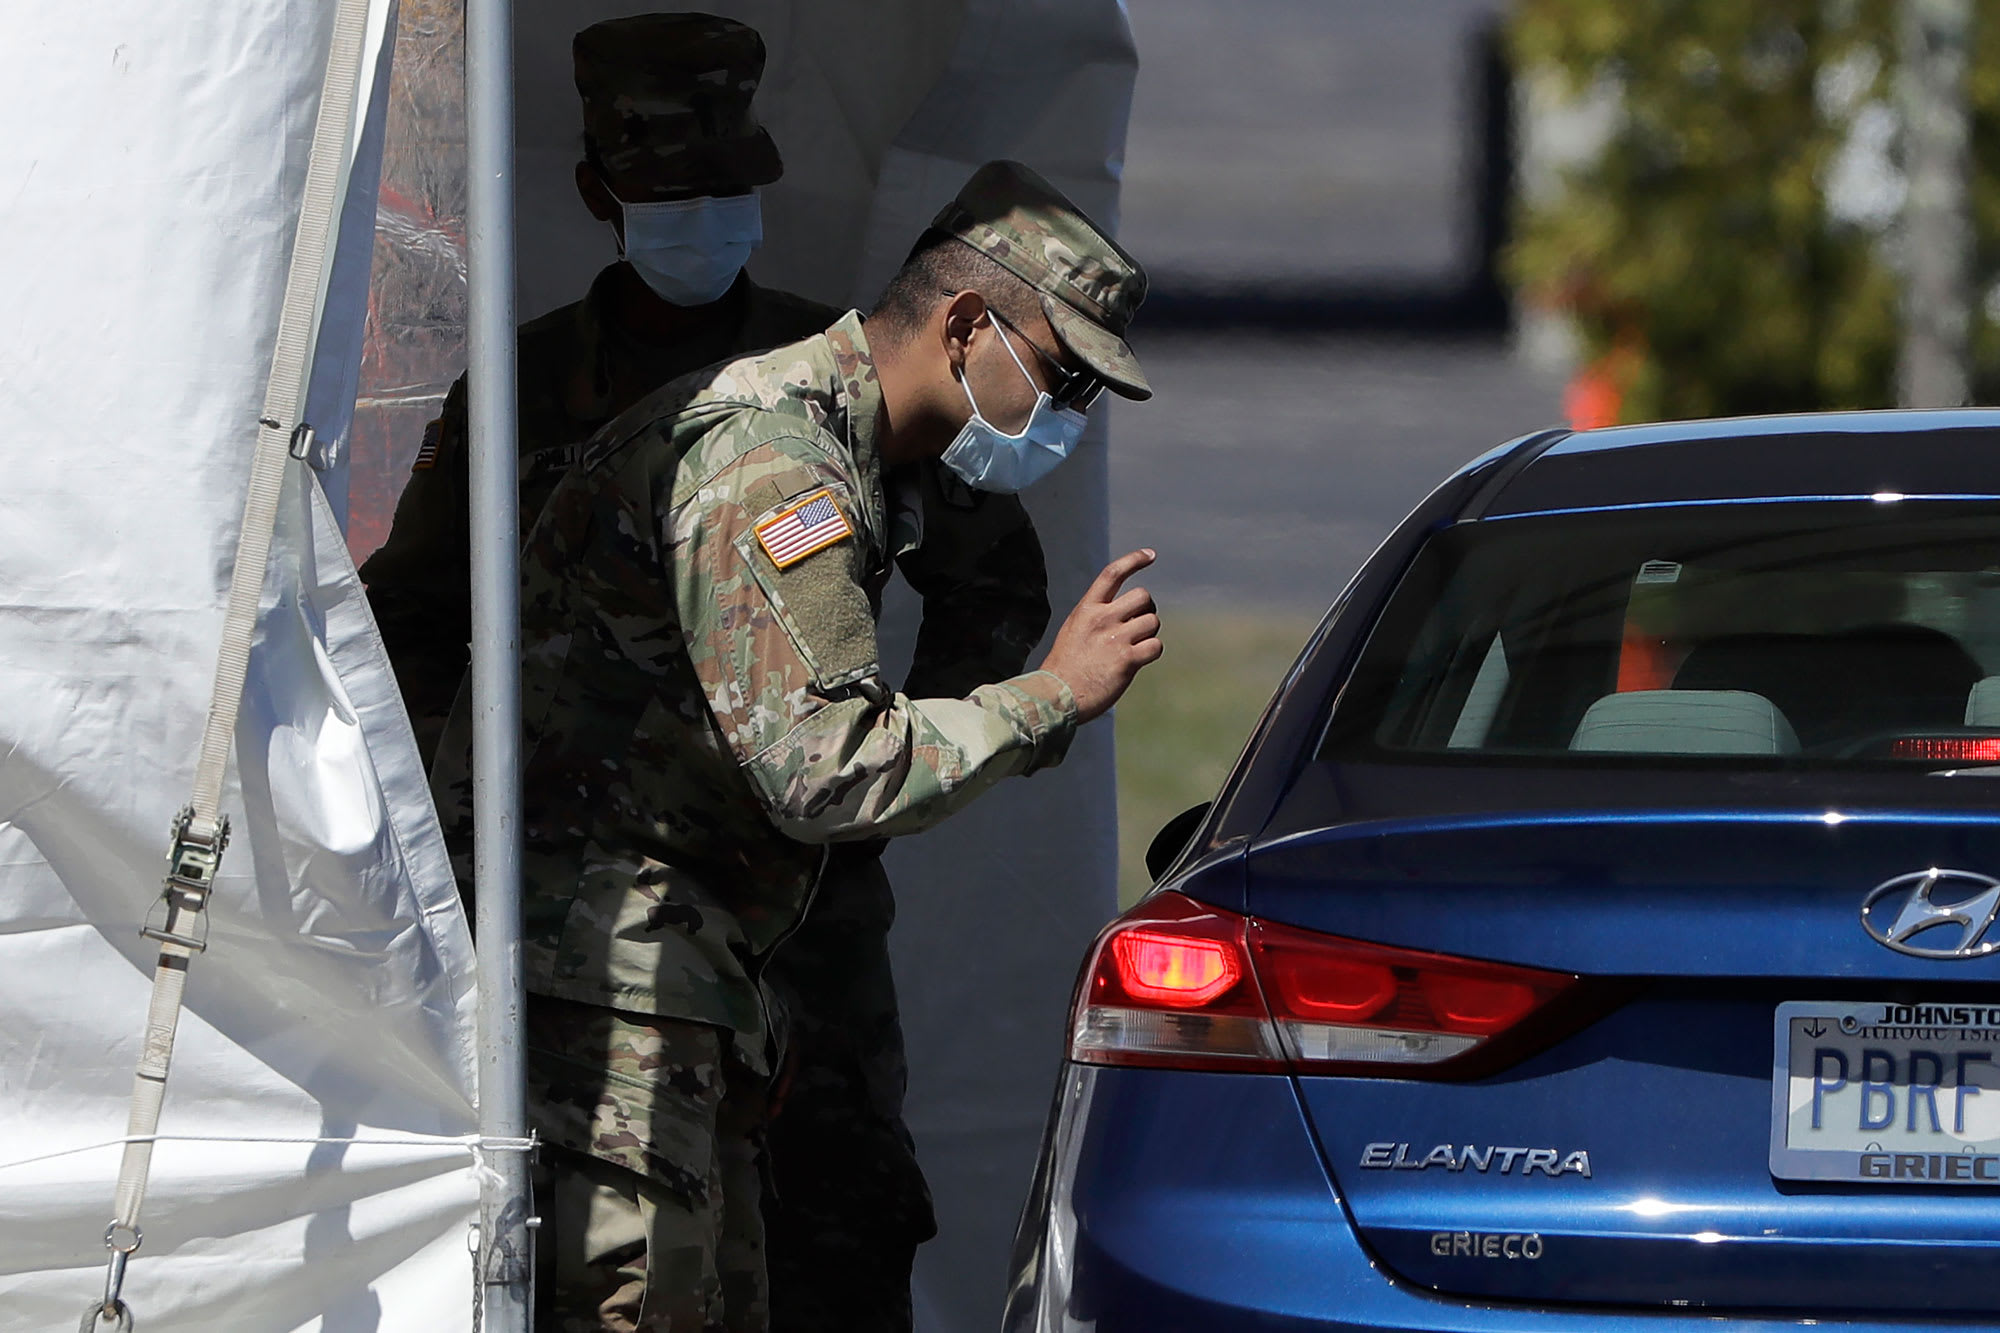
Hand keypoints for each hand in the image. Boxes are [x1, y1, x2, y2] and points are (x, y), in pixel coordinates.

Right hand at [1039, 549, 1163, 723]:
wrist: (1056, 696)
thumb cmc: (1064, 667)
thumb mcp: (1074, 631)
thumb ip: (1096, 618)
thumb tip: (1124, 616)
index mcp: (1087, 609)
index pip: (1112, 573)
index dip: (1134, 560)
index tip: (1150, 555)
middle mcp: (1102, 619)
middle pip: (1143, 597)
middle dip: (1147, 609)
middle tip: (1139, 625)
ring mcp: (1115, 638)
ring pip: (1153, 621)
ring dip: (1150, 633)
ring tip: (1135, 646)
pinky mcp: (1127, 660)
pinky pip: (1155, 646)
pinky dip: (1152, 652)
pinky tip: (1139, 660)